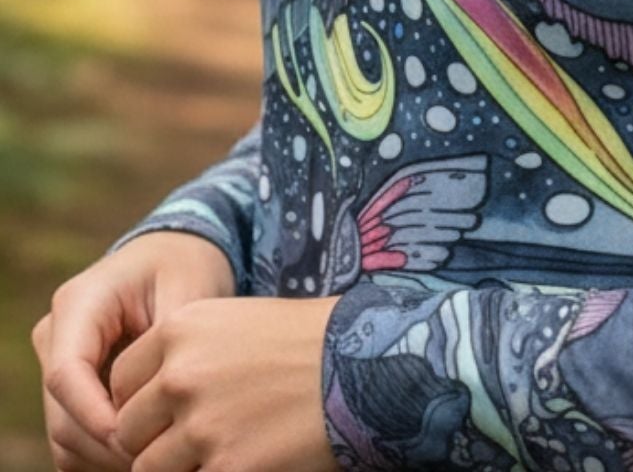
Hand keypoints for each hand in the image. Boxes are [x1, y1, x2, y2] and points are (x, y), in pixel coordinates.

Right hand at [30, 231, 236, 470]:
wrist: (176, 254)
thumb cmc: (185, 266)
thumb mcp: (188, 291)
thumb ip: (168, 345)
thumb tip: (156, 403)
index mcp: (78, 304)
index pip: (66, 375)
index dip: (95, 417)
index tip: (136, 441)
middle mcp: (56, 335)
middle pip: (62, 416)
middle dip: (109, 446)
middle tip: (162, 457)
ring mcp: (56, 364)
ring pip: (65, 437)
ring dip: (108, 457)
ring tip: (162, 456)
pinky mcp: (69, 389)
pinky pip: (76, 440)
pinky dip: (108, 455)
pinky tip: (153, 450)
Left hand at [110, 294, 339, 471]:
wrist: (362, 365)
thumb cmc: (305, 342)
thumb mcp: (236, 323)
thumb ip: (185, 356)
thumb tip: (150, 402)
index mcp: (180, 329)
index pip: (120, 381)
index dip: (139, 403)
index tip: (164, 413)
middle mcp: (180, 375)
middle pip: (129, 430)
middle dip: (154, 440)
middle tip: (191, 441)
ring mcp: (201, 426)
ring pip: (149, 469)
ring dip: (178, 467)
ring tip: (219, 449)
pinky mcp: (227, 467)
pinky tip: (241, 460)